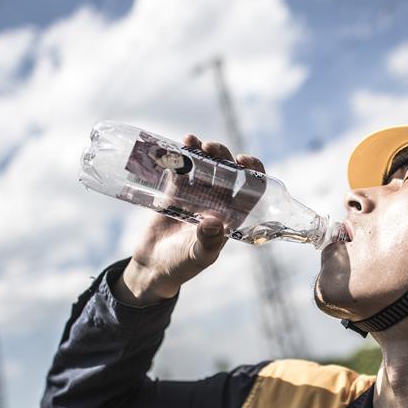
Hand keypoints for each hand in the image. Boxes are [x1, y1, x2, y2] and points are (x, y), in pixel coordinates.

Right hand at [114, 135, 265, 305]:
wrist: (153, 265)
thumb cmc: (182, 265)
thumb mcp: (198, 256)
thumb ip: (209, 242)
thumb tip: (214, 222)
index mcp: (232, 217)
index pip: (252, 191)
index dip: (254, 172)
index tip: (244, 160)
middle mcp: (218, 203)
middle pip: (229, 173)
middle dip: (224, 156)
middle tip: (212, 148)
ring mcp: (197, 196)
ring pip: (207, 167)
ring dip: (204, 152)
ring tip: (194, 141)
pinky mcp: (176, 192)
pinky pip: (182, 169)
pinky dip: (182, 155)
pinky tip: (181, 144)